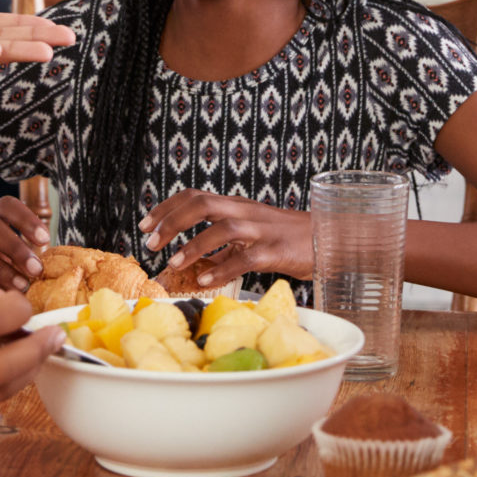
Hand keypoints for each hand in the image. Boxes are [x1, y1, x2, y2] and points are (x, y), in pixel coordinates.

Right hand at [0, 194, 48, 292]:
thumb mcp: (8, 240)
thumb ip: (28, 247)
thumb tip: (52, 263)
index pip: (8, 207)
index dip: (27, 220)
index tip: (45, 239)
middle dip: (15, 249)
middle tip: (36, 270)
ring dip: (1, 271)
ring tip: (22, 287)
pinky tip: (0, 297)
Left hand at [141, 191, 311, 283]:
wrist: (331, 239)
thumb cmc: (290, 239)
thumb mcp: (253, 234)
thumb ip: (225, 244)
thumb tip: (196, 260)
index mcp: (237, 206)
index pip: (194, 196)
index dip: (166, 208)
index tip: (145, 225)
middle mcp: (246, 212)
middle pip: (202, 203)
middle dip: (172, 221)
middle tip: (152, 242)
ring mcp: (261, 231)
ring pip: (222, 229)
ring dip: (193, 246)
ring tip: (173, 264)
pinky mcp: (275, 251)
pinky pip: (245, 259)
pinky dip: (222, 270)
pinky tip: (205, 281)